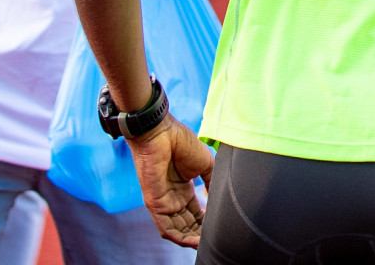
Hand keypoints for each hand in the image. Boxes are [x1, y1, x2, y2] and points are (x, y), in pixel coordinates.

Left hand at [126, 115, 213, 247]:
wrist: (161, 131)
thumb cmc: (181, 142)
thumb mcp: (206, 164)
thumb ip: (212, 183)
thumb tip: (219, 200)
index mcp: (183, 188)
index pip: (196, 213)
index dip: (207, 222)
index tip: (220, 227)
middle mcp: (173, 197)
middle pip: (188, 224)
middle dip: (201, 234)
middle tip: (216, 238)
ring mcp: (163, 202)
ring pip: (178, 230)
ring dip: (192, 239)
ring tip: (206, 243)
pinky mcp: (154, 204)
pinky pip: (166, 228)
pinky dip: (180, 238)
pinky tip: (194, 241)